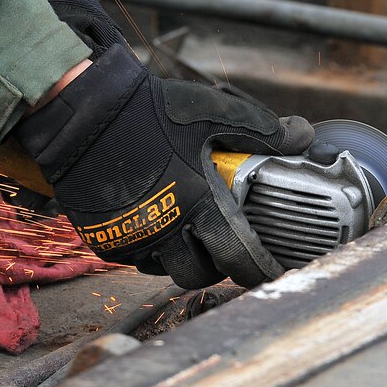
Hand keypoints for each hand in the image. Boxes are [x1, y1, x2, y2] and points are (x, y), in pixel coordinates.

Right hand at [14, 44, 314, 288]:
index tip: (268, 271)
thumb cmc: (148, 112)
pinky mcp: (104, 237)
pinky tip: (152, 225)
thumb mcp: (211, 111)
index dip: (258, 269)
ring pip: (164, 270)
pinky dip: (147, 249)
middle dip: (215, 268)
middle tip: (220, 249)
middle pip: (199, 275)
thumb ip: (258, 128)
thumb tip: (301, 135)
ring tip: (184, 234)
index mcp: (198, 201)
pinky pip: (133, 258)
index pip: (238, 255)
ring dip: (178, 258)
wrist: (85, 114)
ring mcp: (132, 237)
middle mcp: (165, 228)